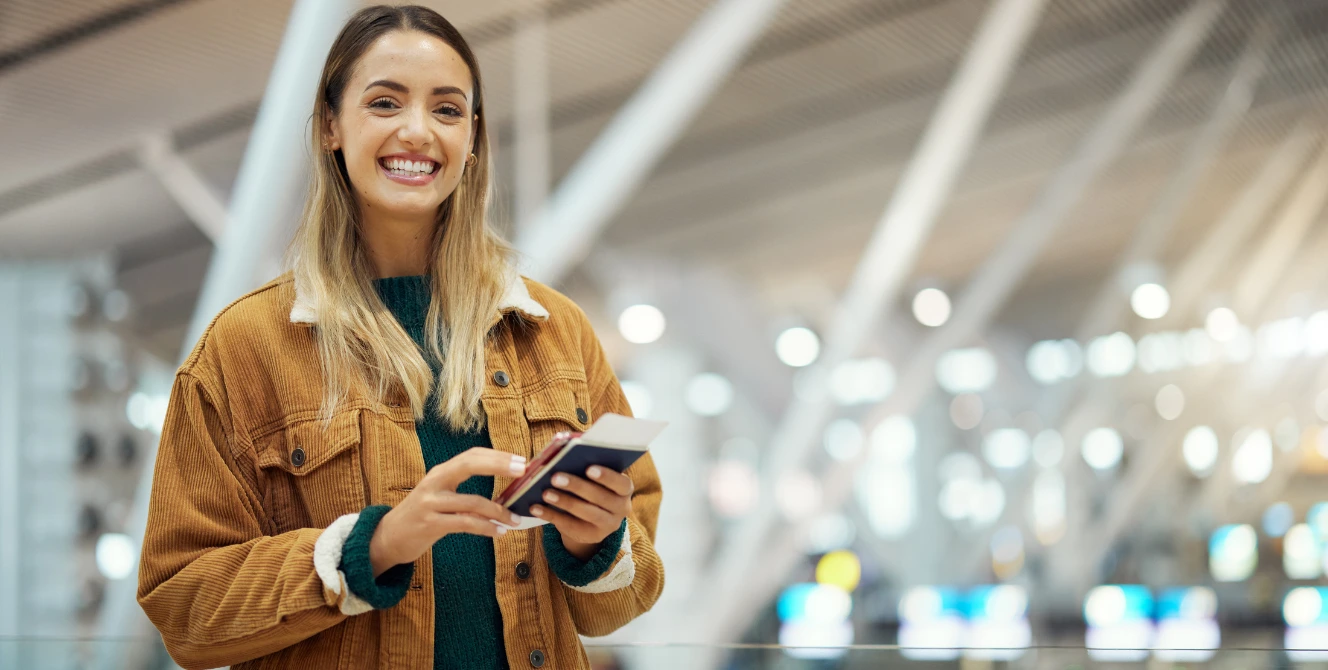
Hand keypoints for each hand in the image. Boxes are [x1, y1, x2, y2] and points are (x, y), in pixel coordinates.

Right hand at [369, 448, 525, 576]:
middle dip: (498, 465)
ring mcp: (431, 503)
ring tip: (515, 519)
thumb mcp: (439, 495)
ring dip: (498, 511)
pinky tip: (499, 532)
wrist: (388, 537)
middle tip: (523, 470)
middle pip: (469, 464)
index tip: (520, 460)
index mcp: (440, 472)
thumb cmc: (422, 515)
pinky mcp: (430, 524)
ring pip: (472, 502)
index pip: (471, 455)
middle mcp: (434, 482)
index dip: (496, 456)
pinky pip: (465, 523)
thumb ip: (463, 489)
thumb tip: (503, 492)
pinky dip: (486, 528)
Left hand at [530, 465, 633, 559]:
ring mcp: (608, 525)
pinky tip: (536, 508)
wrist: (593, 519)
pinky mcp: (591, 536)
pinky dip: (551, 515)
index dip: (607, 476)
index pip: (621, 483)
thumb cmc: (592, 487)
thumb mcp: (596, 480)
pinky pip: (570, 526)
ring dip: (564, 502)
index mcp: (625, 489)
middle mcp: (621, 508)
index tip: (588, 468)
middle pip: (600, 497)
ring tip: (545, 493)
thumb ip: (586, 468)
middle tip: (555, 477)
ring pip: (586, 513)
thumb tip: (563, 456)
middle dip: (577, 486)